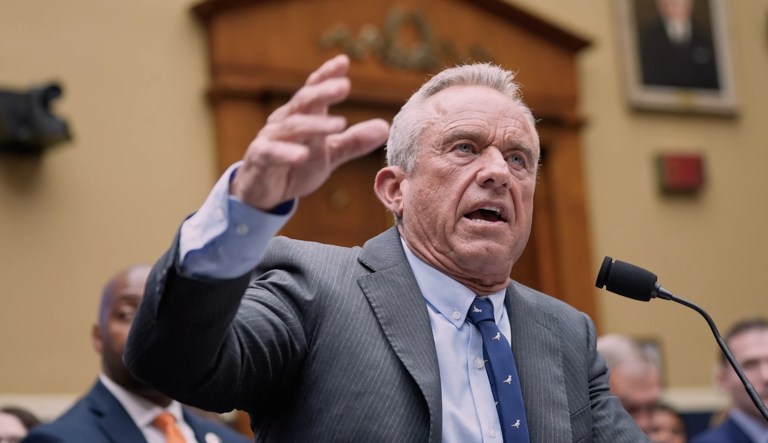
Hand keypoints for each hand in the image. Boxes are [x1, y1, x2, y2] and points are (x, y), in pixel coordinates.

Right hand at [231, 54, 389, 209]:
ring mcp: (271, 138)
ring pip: (293, 127)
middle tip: (344, 85)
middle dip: (323, 92)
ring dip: (315, 124)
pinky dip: (287, 153)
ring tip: (340, 124)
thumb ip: (354, 141)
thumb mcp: (329, 154)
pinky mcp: (260, 158)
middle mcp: (285, 121)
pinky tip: (302, 155)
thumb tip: (385, 126)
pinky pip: (272, 152)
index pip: (314, 90)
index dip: (326, 75)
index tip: (343, 61)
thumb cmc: (295, 166)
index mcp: (302, 115)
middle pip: (304, 102)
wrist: (263, 191)